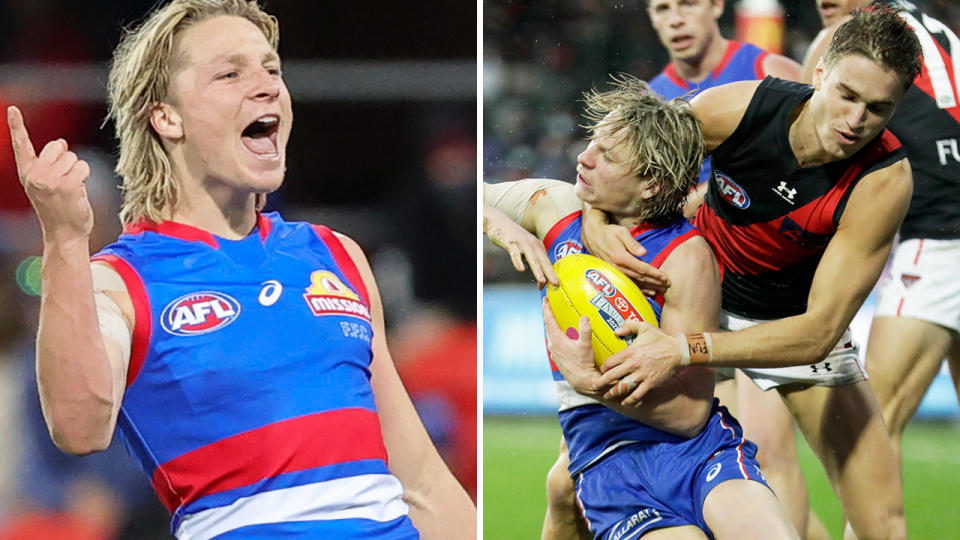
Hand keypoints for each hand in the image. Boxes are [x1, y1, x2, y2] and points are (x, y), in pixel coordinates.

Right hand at [8, 106, 93, 241]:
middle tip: (64, 180)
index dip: (17, 126)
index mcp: (27, 173)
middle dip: (66, 158)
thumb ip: (49, 164)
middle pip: (58, 146)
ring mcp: (49, 180)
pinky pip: (83, 167)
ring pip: (73, 157)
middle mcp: (35, 175)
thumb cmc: (58, 209)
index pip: (21, 145)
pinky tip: (78, 190)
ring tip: (71, 188)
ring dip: (77, 170)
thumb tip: (61, 143)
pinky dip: (85, 175)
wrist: (64, 234)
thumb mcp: (46, 185)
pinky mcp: (66, 185)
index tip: (13, 109)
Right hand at [484, 204, 557, 286]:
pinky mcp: (510, 242)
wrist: (499, 222)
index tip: (555, 286)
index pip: (546, 263)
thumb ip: (534, 264)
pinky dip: (518, 261)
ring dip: (537, 269)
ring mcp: (522, 242)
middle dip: (550, 273)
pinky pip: (515, 253)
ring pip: (531, 258)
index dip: (551, 275)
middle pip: (543, 260)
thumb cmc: (514, 239)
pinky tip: (520, 269)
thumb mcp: (526, 250)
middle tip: (556, 284)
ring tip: (542, 280)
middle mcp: (532, 244)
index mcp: (538, 246)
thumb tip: (542, 282)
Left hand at [542, 298, 605, 396]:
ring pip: (550, 335)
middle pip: (548, 326)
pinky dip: (556, 335)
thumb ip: (585, 330)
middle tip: (550, 305)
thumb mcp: (586, 346)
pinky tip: (563, 336)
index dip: (546, 308)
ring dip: (552, 326)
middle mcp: (552, 345)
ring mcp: (554, 352)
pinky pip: (554, 342)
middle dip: (548, 315)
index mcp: (557, 340)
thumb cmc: (583, 364)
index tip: (545, 299)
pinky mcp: (557, 358)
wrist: (582, 382)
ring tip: (556, 319)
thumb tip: (584, 317)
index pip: (549, 320)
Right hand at [579, 206, 669, 295]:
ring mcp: (614, 273)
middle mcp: (617, 267)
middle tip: (667, 286)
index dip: (654, 274)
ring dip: (648, 287)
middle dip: (654, 282)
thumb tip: (643, 252)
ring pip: (634, 283)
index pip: (641, 268)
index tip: (664, 278)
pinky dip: (638, 290)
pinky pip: (627, 284)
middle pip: (639, 278)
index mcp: (621, 257)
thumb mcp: (621, 232)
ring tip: (660, 290)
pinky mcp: (612, 274)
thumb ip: (632, 243)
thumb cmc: (608, 232)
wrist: (592, 236)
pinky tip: (647, 292)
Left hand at [597, 319, 682, 405]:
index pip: (610, 362)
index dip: (603, 368)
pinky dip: (630, 400)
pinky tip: (625, 402)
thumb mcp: (644, 327)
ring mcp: (642, 375)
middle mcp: (633, 364)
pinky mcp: (650, 383)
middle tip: (595, 386)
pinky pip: (637, 394)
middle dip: (602, 382)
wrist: (677, 351)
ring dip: (613, 393)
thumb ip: (629, 326)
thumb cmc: (660, 338)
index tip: (601, 371)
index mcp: (630, 352)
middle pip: (612, 376)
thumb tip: (615, 331)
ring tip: (608, 396)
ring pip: (623, 387)